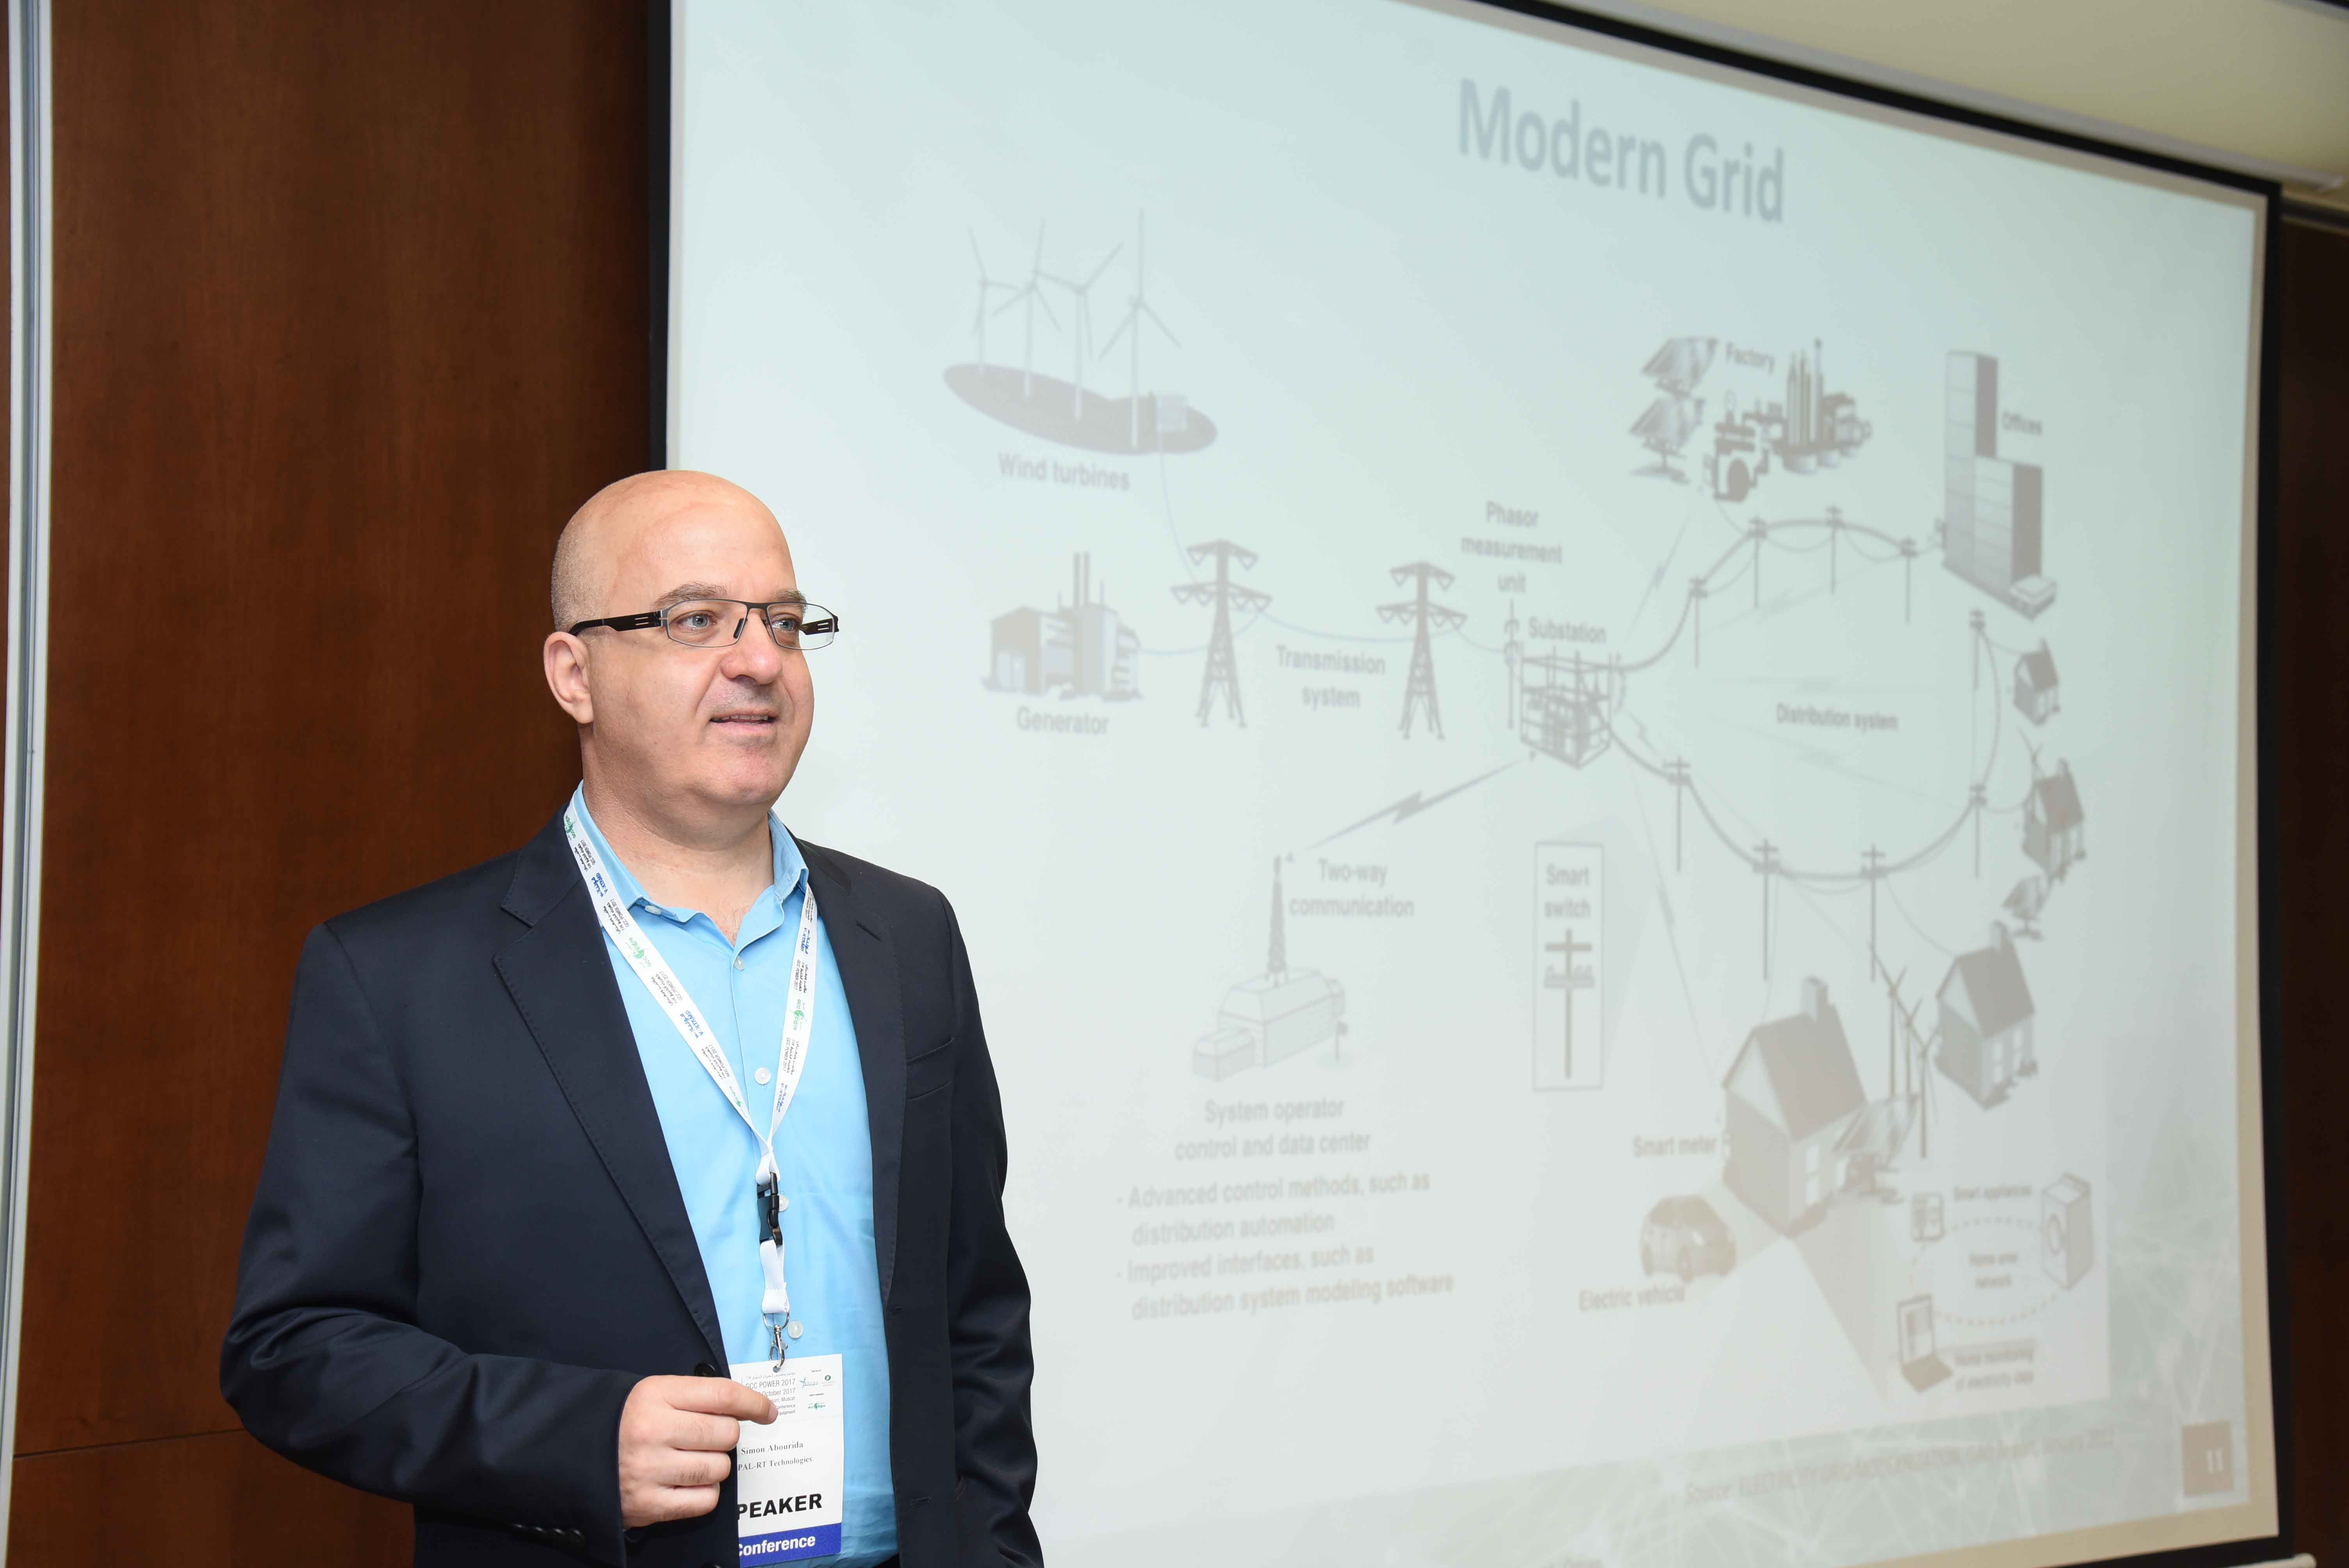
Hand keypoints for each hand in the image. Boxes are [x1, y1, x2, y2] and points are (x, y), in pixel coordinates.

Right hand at [617, 1374, 776, 1527]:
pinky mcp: (648, 1505)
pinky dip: (704, 1492)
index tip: (767, 1411)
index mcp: (656, 1395)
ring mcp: (649, 1470)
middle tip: (705, 1438)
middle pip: (726, 1433)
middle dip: (725, 1436)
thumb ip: (697, 1397)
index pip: (722, 1395)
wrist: (573, 1452)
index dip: (753, 1403)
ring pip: (719, 1468)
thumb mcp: (654, 1393)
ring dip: (714, 1465)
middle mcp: (652, 1430)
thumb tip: (748, 1409)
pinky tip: (686, 1483)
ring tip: (689, 1460)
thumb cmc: (625, 1421)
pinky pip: (705, 1499)